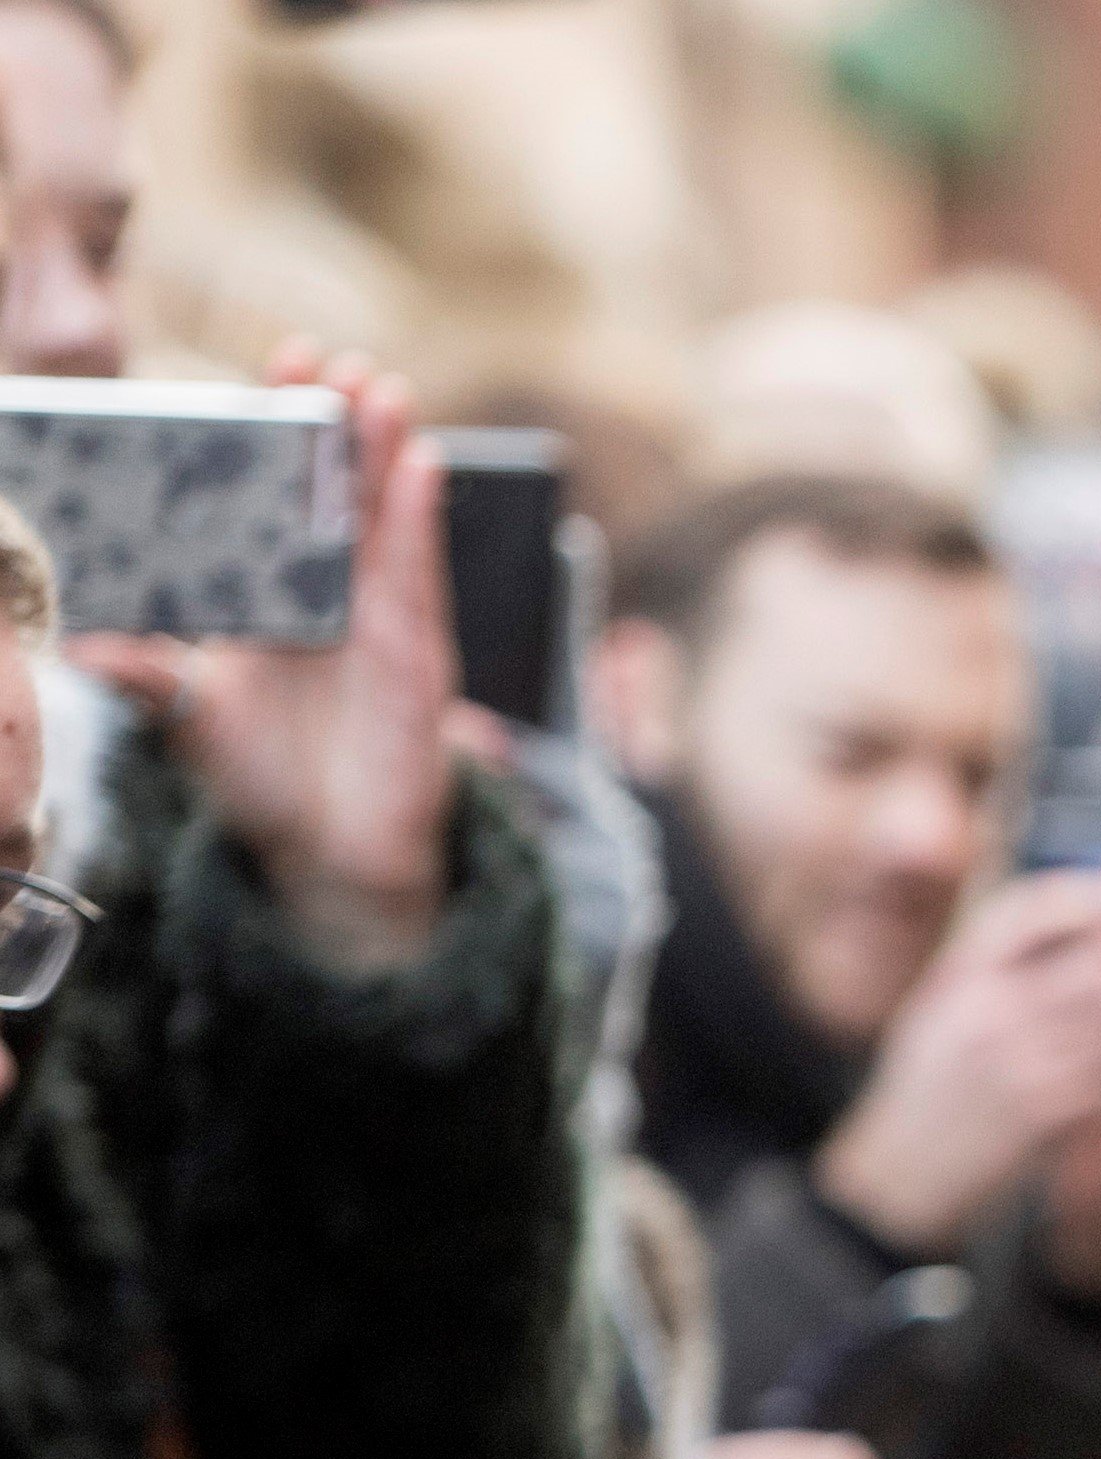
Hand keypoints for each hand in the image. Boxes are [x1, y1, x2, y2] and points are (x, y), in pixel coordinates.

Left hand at [75, 344, 458, 974]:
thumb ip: (140, 672)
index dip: (275, 431)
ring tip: (378, 387)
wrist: (330, 856)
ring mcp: (385, 617)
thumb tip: (74, 641)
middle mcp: (336, 592)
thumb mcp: (183, 716)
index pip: (278, 494)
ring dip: (386, 448)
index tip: (266, 368)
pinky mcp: (420, 652)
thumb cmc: (266, 783)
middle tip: (319, 355)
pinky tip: (420, 464)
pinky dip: (423, 517)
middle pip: (339, 486)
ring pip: (388, 515)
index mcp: (279, 591)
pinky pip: (423, 571)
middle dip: (332, 419)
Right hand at [812, 874, 1100, 1259]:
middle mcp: (985, 1004)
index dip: (1095, 904)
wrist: (899, 1172)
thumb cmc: (930, 1088)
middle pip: (1093, 957)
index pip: (1036, 909)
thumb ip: (994, 963)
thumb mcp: (945, 1008)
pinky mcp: (1035, 1111)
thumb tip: (1071, 911)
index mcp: (961, 972)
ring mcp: (1011, 1057)